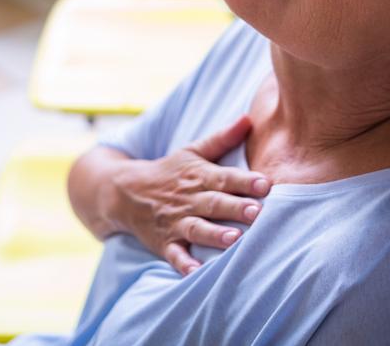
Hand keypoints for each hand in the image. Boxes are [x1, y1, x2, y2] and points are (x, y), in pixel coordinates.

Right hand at [111, 116, 270, 275]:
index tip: (265, 184)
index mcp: (198, 176)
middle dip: (235, 207)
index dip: (244, 181)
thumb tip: (249, 118)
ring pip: (197, 228)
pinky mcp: (165, 242)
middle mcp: (188, 199)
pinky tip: (196, 272)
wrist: (124, 192)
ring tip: (234, 239)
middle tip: (257, 212)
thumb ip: (222, 138)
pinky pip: (175, 254)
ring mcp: (175, 221)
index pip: (224, 177)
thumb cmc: (168, 171)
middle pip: (214, 203)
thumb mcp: (192, 151)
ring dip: (215, 234)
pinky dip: (184, 264)